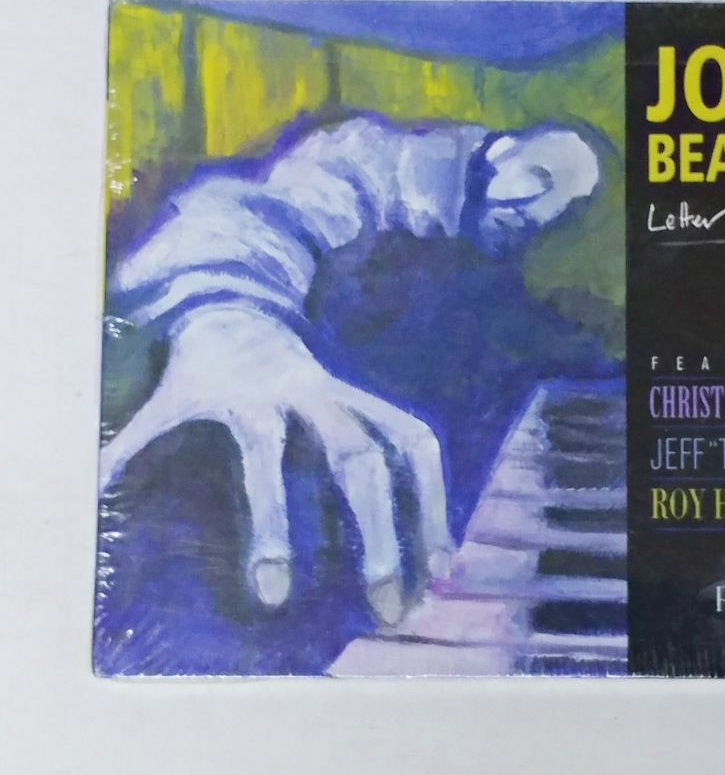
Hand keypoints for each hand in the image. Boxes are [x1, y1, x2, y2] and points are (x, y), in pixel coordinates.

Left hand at [99, 303, 453, 623]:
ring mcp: (350, 393)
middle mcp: (312, 393)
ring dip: (425, 510)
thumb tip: (93, 495)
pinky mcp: (372, 399)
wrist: (240, 307)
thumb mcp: (164, 400)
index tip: (277, 598)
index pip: (267, 461)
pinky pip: (415, 438)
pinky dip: (435, 488)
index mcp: (250, 399)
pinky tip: (441, 542)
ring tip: (433, 578)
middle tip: (386, 608)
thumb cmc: (199, 370)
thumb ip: (133, 446)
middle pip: (355, 457)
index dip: (275, 527)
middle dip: (377, 533)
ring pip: (403, 445)